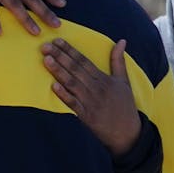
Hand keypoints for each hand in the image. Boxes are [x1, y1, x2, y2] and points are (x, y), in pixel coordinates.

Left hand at [42, 38, 141, 155]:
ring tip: (46, 60)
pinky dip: (63, 94)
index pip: (84, 61)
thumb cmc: (125, 105)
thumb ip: (119, 60)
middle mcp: (97, 88)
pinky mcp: (86, 115)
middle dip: (60, 56)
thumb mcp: (124, 81)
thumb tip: (121, 41)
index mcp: (104, 79)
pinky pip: (73, 103)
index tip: (57, 41)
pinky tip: (53, 86)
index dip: (70, 50)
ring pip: (72, 83)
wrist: (128, 132)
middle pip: (76, 69)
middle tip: (45, 46)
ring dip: (59, 71)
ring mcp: (91, 102)